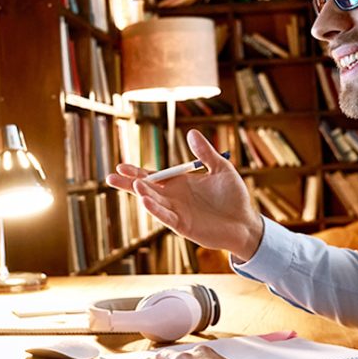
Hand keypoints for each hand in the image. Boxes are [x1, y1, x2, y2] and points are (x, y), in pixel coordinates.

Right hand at [106, 129, 264, 260]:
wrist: (246, 222)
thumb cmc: (234, 197)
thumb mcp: (221, 168)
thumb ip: (205, 153)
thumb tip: (191, 133)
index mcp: (180, 184)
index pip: (153, 177)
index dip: (137, 172)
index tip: (121, 166)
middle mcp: (174, 198)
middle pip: (146, 190)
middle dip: (129, 184)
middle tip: (111, 177)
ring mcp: (178, 212)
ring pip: (154, 202)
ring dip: (143, 194)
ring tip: (133, 184)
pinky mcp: (184, 226)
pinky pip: (166, 217)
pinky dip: (155, 209)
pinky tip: (145, 200)